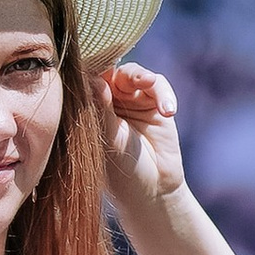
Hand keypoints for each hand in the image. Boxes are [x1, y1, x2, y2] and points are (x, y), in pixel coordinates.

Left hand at [96, 59, 185, 203]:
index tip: (93, 64)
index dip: (89, 67)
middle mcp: (109, 99)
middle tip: (124, 72)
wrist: (151, 190)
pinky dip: (163, 93)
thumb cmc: (120, 171)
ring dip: (142, 75)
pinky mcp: (156, 103)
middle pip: (110, 70)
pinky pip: (158, 86)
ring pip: (134, 73)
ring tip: (149, 82)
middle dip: (117, 69)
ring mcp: (133, 99)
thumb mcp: (108, 139)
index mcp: (90, 108)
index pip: (87, 79)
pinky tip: (168, 110)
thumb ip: (101, 109)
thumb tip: (93, 78)